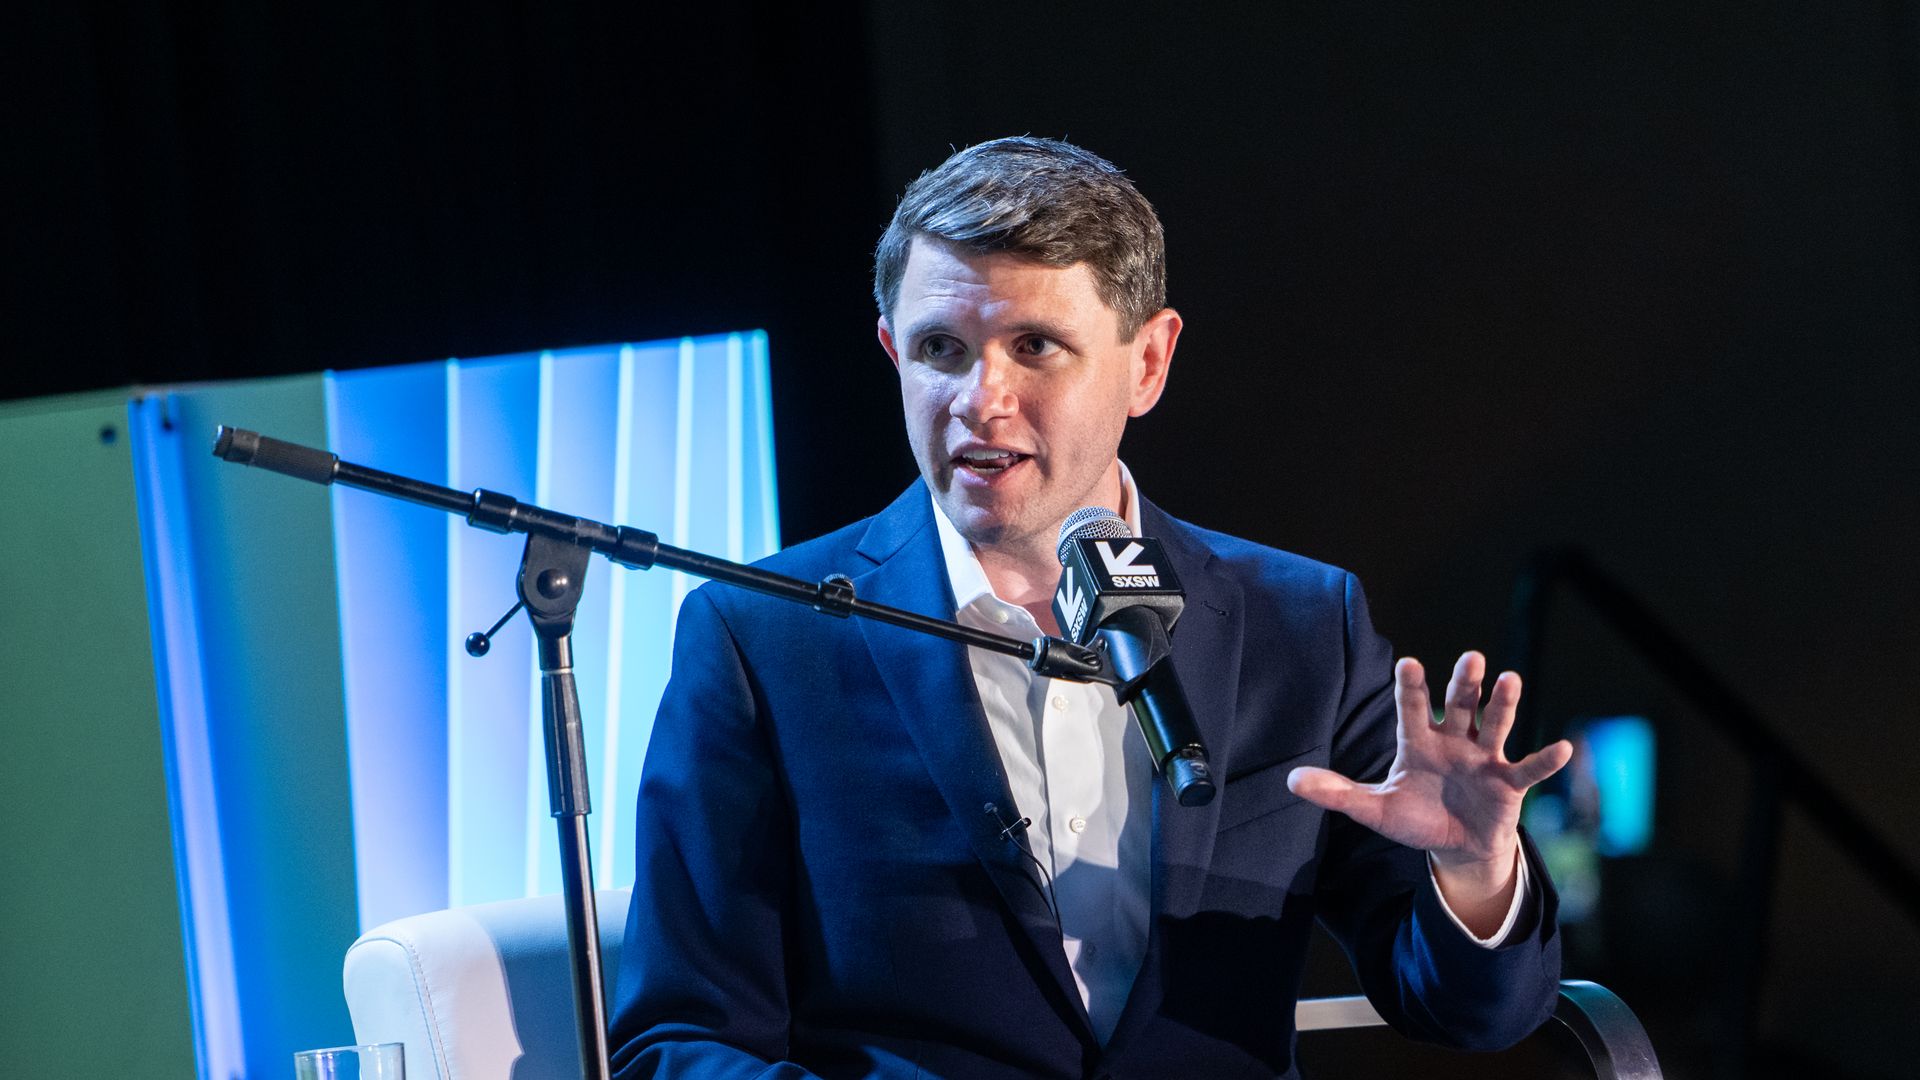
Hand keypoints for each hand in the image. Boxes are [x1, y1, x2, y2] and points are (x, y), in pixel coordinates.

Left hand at [1287, 652, 1572, 927]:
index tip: (1408, 663)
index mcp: (1419, 742)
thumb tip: (1291, 780)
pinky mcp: (1508, 784)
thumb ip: (1337, 792)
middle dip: (1464, 683)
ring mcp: (1483, 759)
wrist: (1455, 846)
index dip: (1410, 688)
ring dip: (1503, 704)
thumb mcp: (1374, 809)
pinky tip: (1564, 748)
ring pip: (1494, 725)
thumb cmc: (1415, 817)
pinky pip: (1528, 769)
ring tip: (1511, 679)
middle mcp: (1453, 741)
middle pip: (1460, 705)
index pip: (1412, 709)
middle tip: (1472, 658)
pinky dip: (1545, 759)